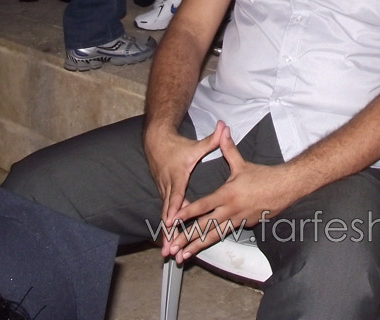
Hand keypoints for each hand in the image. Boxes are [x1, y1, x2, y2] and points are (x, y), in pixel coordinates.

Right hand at [144, 122, 224, 244]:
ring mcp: (164, 192)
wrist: (155, 143)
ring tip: (167, 251)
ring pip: (165, 216)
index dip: (175, 208)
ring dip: (166, 234)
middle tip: (168, 247)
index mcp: (178, 177)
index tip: (173, 221)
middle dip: (168, 231)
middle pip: (168, 212)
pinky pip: (165, 214)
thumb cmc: (177, 146)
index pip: (176, 195)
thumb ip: (212, 140)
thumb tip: (224, 128)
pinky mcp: (164, 195)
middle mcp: (169, 187)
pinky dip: (166, 228)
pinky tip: (168, 241)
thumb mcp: (195, 145)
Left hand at [166, 125, 295, 263]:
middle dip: (186, 238)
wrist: (285, 187)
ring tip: (183, 256)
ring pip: (214, 236)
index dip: (186, 213)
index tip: (172, 221)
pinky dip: (213, 242)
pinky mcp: (245, 225)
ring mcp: (238, 220)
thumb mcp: (242, 163)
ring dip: (197, 246)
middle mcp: (231, 210)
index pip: (202, 205)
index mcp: (227, 194)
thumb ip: (228, 148)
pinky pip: (226, 234)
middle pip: (204, 227)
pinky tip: (203, 248)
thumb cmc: (263, 176)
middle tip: (172, 247)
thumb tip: (222, 130)